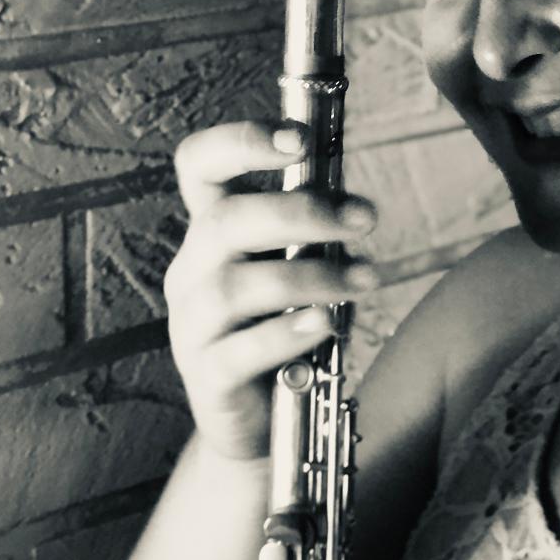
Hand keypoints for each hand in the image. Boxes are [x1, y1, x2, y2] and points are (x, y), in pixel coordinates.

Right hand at [164, 122, 378, 459]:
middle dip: (301, 212)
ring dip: (310, 276)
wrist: (263, 419)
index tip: (300, 140)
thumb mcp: (299, 269)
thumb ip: (316, 236)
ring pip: (236, 287)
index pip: (200, 164)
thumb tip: (354, 206)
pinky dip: (286, 334)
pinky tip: (325, 324)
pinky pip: (240, 350)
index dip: (242, 141)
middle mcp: (192, 269)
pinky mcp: (207, 376)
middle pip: (225, 221)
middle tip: (364, 219)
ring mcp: (193, 324)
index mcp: (212, 229)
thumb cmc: (285, 327)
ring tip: (366, 280)